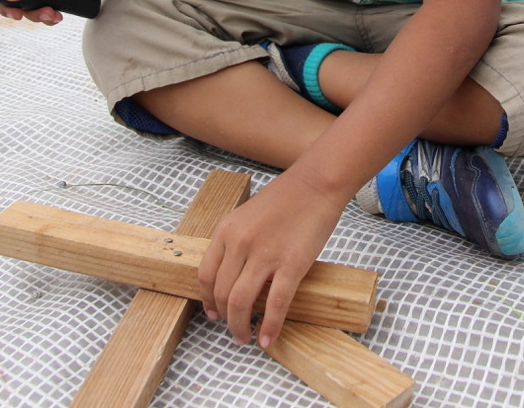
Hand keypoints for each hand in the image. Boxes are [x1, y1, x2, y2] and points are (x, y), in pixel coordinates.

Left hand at [199, 172, 345, 347]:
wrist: (317, 184)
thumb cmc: (287, 198)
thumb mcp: (248, 215)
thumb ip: (237, 241)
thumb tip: (235, 275)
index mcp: (226, 230)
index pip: (206, 275)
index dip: (208, 299)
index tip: (213, 312)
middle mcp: (240, 243)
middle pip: (222, 293)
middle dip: (225, 318)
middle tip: (233, 330)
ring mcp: (265, 254)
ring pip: (241, 302)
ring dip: (240, 326)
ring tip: (245, 337)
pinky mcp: (292, 264)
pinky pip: (276, 303)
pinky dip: (270, 326)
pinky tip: (268, 338)